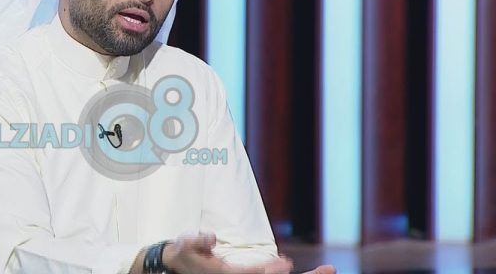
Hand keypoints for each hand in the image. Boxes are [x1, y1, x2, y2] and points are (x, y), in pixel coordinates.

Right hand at [161, 233, 336, 273]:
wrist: (179, 264)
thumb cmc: (184, 253)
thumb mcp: (185, 245)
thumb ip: (196, 241)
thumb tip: (211, 237)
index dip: (269, 271)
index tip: (286, 263)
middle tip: (329, 269)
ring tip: (328, 270)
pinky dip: (282, 272)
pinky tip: (294, 266)